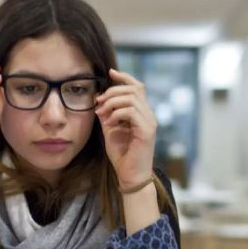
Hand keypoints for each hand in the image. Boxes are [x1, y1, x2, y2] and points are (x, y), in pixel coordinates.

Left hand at [95, 68, 156, 189]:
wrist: (130, 175)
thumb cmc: (122, 155)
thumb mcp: (110, 129)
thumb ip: (107, 113)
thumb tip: (98, 98)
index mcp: (142, 113)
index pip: (137, 87)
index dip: (124, 77)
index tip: (110, 73)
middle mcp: (148, 115)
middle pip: (133, 89)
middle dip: (112, 92)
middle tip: (98, 103)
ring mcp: (149, 122)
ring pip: (131, 98)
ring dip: (112, 103)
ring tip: (102, 114)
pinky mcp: (147, 131)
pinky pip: (131, 112)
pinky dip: (116, 114)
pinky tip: (109, 123)